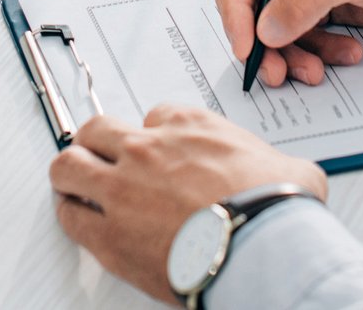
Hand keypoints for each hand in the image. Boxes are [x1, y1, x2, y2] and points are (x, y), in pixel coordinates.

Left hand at [48, 107, 325, 303]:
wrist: (263, 248)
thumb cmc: (276, 209)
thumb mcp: (290, 168)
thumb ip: (276, 164)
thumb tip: (293, 177)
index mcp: (190, 126)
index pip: (154, 115)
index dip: (153, 136)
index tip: (156, 152)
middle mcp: (148, 149)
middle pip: (98, 129)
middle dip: (97, 143)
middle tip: (100, 158)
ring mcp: (123, 189)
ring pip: (69, 164)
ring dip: (70, 172)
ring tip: (74, 182)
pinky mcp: (110, 234)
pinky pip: (70, 216)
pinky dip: (71, 215)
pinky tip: (77, 217)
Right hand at [214, 0, 362, 87]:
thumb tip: (266, 29)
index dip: (234, 6)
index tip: (246, 44)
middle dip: (262, 39)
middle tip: (273, 71)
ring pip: (273, 23)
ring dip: (290, 52)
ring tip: (313, 71)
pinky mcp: (318, 0)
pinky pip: (300, 33)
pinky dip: (316, 51)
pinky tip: (344, 54)